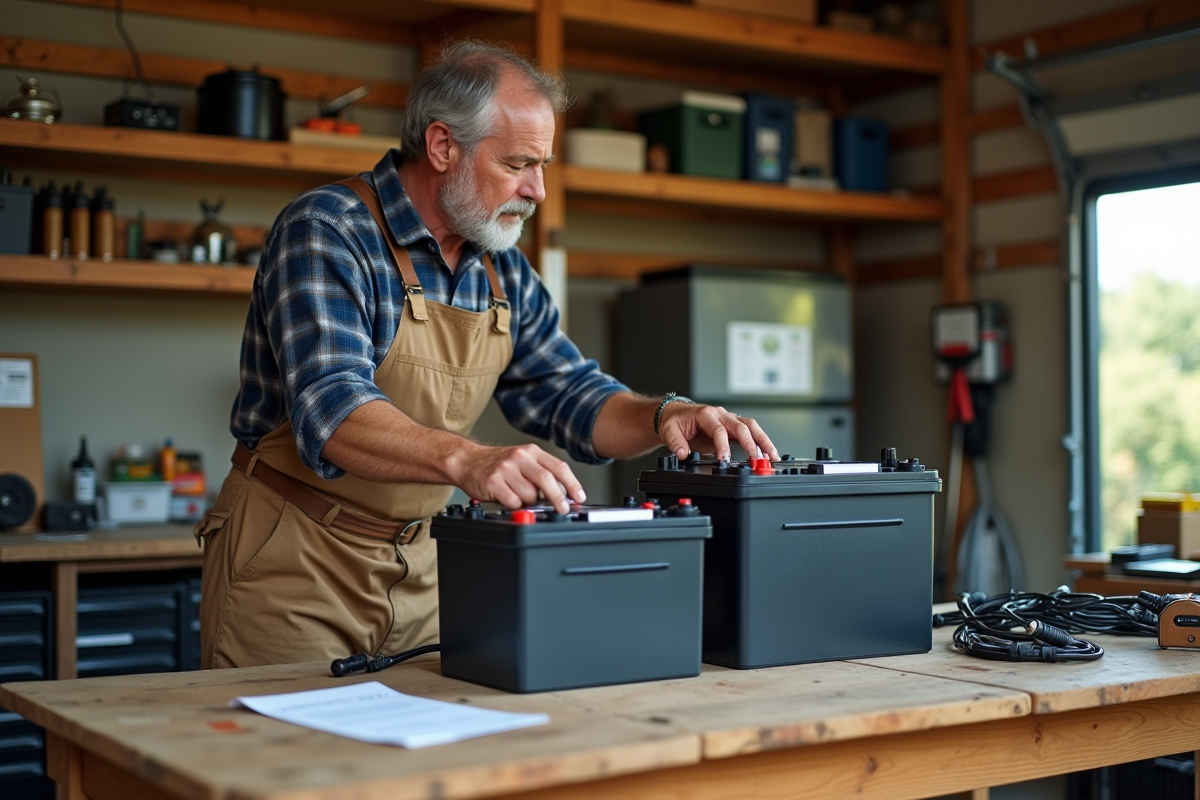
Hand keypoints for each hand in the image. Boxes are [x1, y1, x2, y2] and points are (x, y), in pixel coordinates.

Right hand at [453, 443, 585, 513]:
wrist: (467, 461)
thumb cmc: (498, 464)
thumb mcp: (522, 461)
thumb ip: (541, 473)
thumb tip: (563, 494)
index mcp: (531, 452)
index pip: (559, 467)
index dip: (572, 484)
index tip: (579, 497)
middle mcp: (519, 457)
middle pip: (547, 480)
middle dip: (559, 498)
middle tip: (563, 509)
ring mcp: (506, 469)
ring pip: (529, 494)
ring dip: (530, 502)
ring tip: (520, 497)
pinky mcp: (493, 482)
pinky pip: (513, 501)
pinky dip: (515, 505)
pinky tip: (508, 498)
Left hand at [658, 403, 779, 462]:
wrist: (676, 413)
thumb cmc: (675, 420)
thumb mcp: (669, 431)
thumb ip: (676, 443)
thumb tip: (683, 454)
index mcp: (706, 414)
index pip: (719, 430)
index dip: (723, 446)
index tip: (725, 460)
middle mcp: (720, 414)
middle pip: (741, 426)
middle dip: (751, 443)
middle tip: (757, 459)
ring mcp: (728, 419)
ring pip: (750, 426)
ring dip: (762, 441)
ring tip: (772, 456)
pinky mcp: (732, 426)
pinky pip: (749, 431)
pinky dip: (760, 441)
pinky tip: (767, 452)